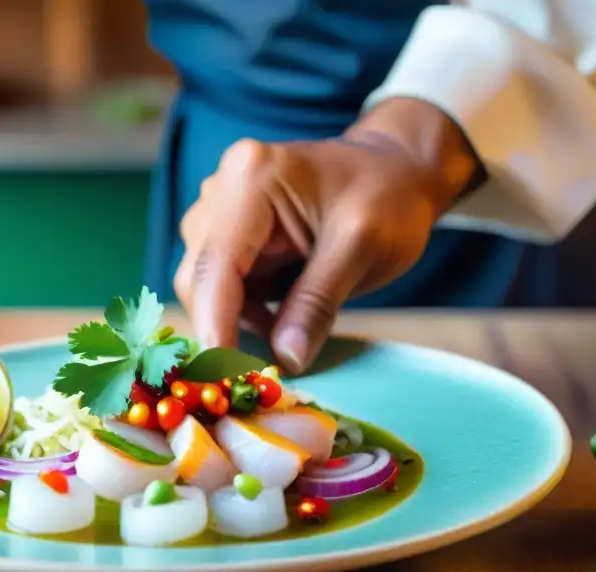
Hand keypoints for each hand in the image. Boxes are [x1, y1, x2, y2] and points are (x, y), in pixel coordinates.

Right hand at [174, 97, 481, 372]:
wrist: (396, 169)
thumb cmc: (388, 198)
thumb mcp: (364, 248)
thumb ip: (318, 303)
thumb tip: (286, 359)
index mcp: (252, 180)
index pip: (216, 265)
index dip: (215, 325)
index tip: (226, 378)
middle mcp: (222, 188)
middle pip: (199, 276)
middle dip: (224, 325)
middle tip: (264, 367)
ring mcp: (220, 207)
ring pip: (204, 283)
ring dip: (235, 317)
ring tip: (288, 329)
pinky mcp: (228, 228)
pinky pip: (220, 281)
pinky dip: (243, 308)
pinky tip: (281, 313)